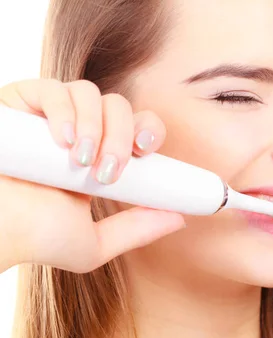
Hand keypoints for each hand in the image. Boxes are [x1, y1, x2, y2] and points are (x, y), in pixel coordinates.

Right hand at [0, 79, 184, 272]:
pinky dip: (64, 109)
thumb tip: (179, 218)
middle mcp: (78, 131)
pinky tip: (61, 139)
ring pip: (91, 93)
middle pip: (119, 106)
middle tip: (108, 172)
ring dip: (96, 126)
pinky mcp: (21, 101)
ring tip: (79, 160)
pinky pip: (54, 87)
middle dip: (122, 136)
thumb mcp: (94, 243)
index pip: (136, 127)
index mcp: (99, 156)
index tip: (146, 150)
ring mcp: (50, 114)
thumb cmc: (33, 238)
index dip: (149, 130)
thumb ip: (137, 230)